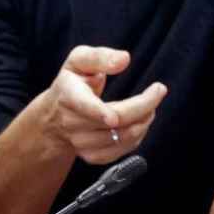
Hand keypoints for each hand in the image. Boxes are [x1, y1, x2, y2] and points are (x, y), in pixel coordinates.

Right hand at [39, 46, 165, 164]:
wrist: (54, 115)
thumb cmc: (72, 83)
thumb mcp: (79, 60)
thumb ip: (100, 57)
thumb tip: (124, 59)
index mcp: (69, 96)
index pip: (85, 106)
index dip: (100, 113)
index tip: (115, 115)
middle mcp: (72, 123)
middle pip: (116, 121)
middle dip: (144, 106)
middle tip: (158, 90)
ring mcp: (81, 142)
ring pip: (122, 137)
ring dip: (144, 120)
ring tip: (149, 105)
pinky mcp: (92, 156)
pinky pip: (122, 150)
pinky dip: (138, 135)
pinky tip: (139, 122)